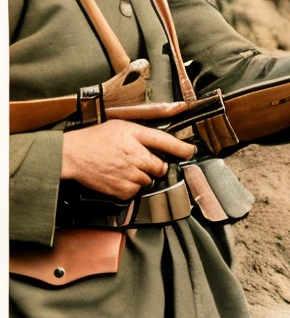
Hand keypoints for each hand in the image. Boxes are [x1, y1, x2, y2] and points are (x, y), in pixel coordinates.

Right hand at [59, 120, 195, 197]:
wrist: (71, 155)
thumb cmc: (93, 140)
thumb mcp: (120, 126)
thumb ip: (143, 135)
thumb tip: (165, 144)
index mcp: (134, 135)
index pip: (166, 142)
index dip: (182, 149)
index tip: (190, 152)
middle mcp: (135, 155)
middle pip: (160, 167)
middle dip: (153, 165)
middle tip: (137, 160)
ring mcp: (129, 173)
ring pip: (149, 180)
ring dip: (141, 176)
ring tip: (123, 167)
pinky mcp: (123, 189)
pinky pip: (137, 191)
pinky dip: (131, 186)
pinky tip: (118, 176)